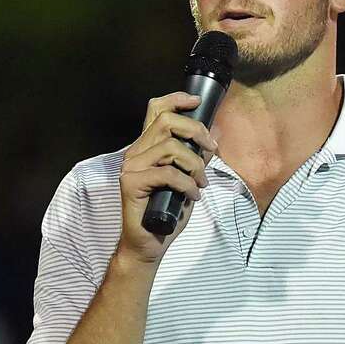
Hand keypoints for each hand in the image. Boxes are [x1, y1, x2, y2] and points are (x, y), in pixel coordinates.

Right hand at [117, 92, 217, 263]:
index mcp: (146, 147)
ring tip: (201, 182)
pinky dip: (186, 184)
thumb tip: (213, 139)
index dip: (176, 99)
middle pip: (166, 122)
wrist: (149, 244)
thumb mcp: (187, 179)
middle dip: (196, 131)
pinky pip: (167, 173)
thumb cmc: (167, 212)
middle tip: (211, 149)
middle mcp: (135, 153)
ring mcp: (131, 167)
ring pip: (170, 147)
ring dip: (194, 164)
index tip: (196, 101)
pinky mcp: (131, 183)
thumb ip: (195, 158)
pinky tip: (192, 196)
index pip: (155, 110)